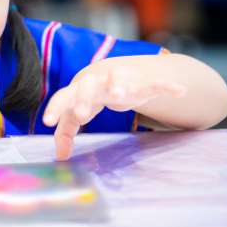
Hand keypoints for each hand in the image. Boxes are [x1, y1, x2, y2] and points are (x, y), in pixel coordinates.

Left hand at [42, 66, 185, 160]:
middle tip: (81, 115)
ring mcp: (120, 79)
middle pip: (88, 86)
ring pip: (118, 79)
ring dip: (118, 86)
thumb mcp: (79, 111)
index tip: (47, 122)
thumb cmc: (93, 95)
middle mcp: (98, 82)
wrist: (118, 69)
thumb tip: (60, 157)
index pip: (64, 97)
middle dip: (84, 99)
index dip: (56, 109)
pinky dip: (167, 85)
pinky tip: (179, 91)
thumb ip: (67, 131)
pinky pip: (156, 82)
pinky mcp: (142, 81)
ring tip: (119, 96)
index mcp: (79, 90)